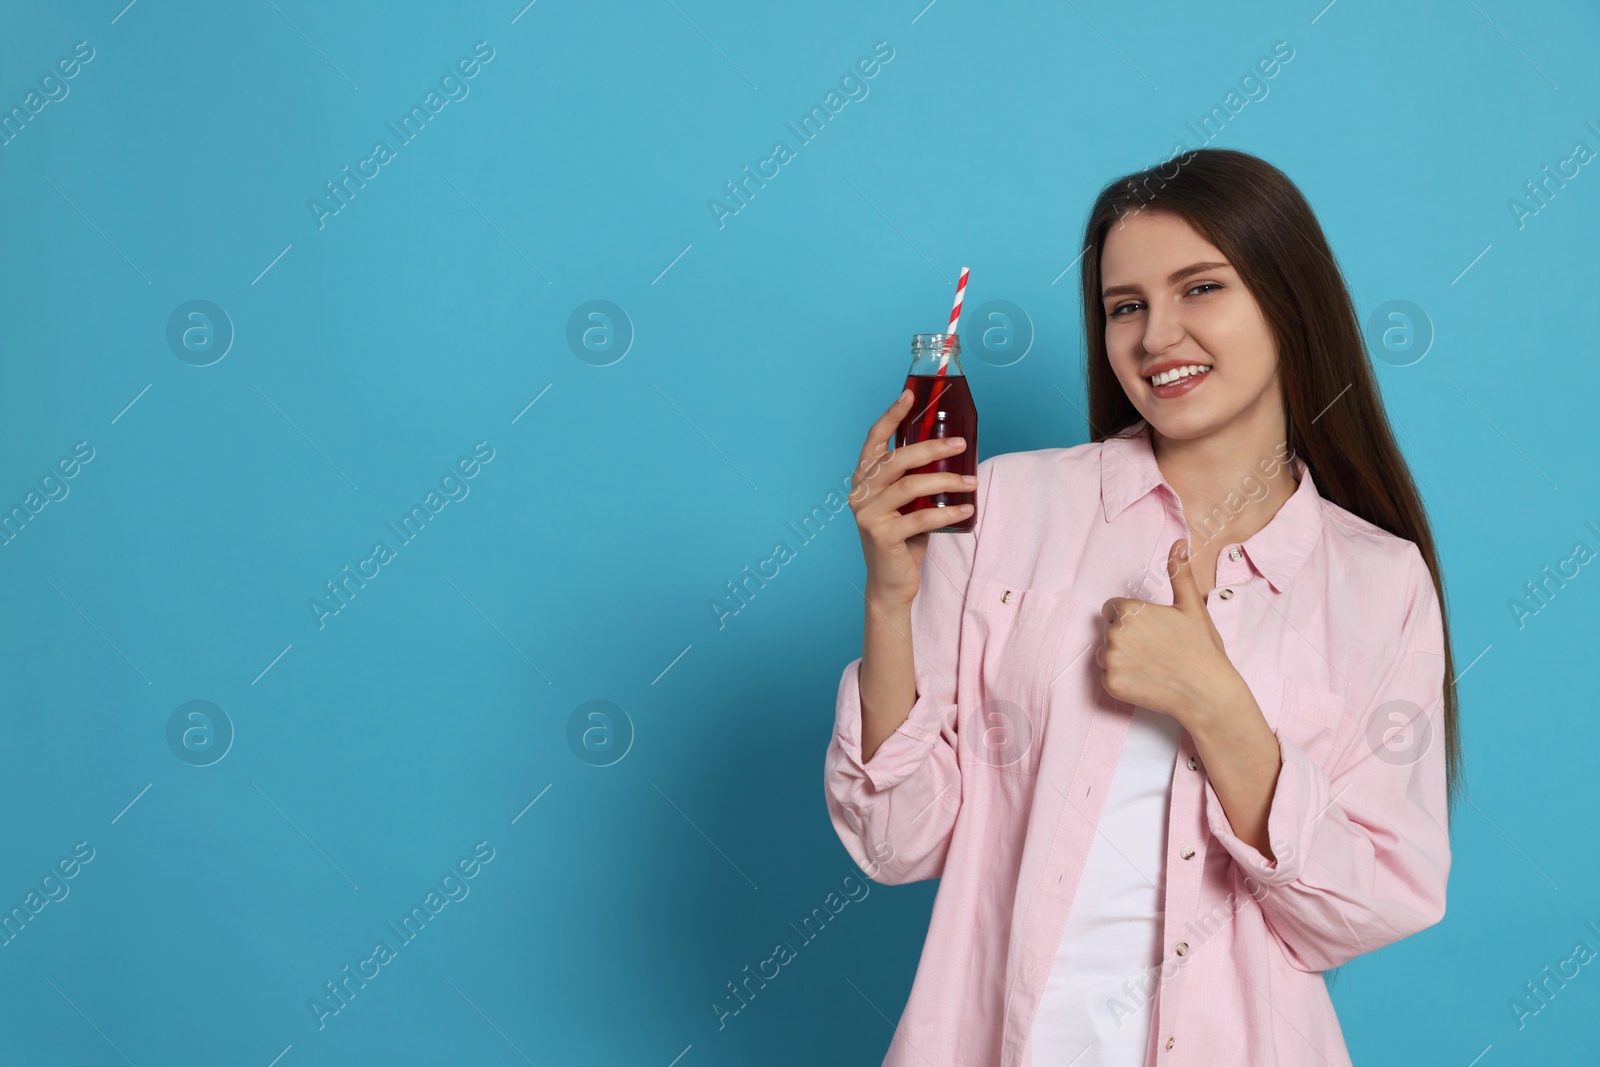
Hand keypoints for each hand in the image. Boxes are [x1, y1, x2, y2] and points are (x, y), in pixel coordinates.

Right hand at [849, 389, 976, 607]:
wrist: (890, 583)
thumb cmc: (903, 537)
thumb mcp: (909, 503)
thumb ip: (917, 478)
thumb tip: (952, 450)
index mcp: (864, 480)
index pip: (874, 440)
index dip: (890, 416)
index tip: (909, 394)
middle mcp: (860, 493)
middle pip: (897, 460)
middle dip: (932, 448)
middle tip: (961, 443)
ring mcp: (868, 515)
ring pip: (910, 487)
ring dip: (946, 481)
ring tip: (971, 481)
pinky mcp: (882, 536)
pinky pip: (920, 518)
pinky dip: (947, 512)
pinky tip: (966, 510)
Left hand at [1096, 538, 1245, 728]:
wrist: (1207, 693)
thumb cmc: (1201, 648)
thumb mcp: (1192, 606)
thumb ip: (1179, 573)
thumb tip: (1179, 544)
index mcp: (1129, 611)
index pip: (1113, 609)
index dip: (1132, 618)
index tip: (1151, 631)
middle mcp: (1114, 634)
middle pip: (1109, 631)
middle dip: (1127, 638)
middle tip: (1156, 650)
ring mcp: (1111, 660)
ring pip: (1106, 654)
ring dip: (1122, 659)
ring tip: (1152, 665)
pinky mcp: (1111, 684)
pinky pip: (1107, 676)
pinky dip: (1123, 679)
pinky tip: (1146, 680)